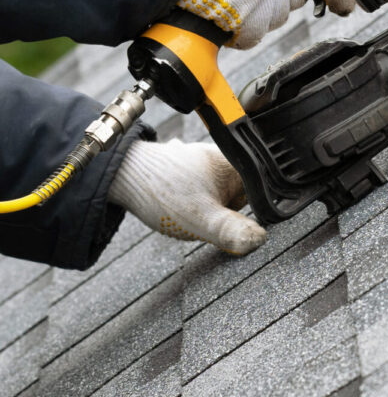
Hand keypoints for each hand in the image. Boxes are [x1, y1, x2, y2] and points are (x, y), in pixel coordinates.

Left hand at [109, 139, 265, 254]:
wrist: (120, 173)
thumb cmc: (161, 192)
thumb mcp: (202, 220)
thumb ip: (233, 231)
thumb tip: (259, 240)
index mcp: (235, 164)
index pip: (258, 195)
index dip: (244, 215)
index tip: (226, 225)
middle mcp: (221, 156)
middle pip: (237, 193)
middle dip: (221, 210)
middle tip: (199, 217)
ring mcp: (202, 157)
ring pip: (217, 190)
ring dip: (204, 204)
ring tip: (183, 209)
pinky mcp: (184, 163)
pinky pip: (199, 184)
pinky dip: (190, 195)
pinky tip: (177, 200)